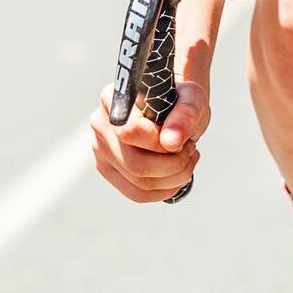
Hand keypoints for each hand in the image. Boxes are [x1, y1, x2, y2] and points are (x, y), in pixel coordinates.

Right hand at [89, 81, 208, 202]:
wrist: (174, 109)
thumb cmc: (181, 100)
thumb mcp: (191, 98)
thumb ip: (185, 114)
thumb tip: (171, 143)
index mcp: (114, 98)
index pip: (131, 131)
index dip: (162, 143)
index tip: (183, 138)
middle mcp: (100, 123)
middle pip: (135, 163)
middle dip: (174, 164)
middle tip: (191, 149)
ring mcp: (101, 149)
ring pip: (138, 183)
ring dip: (174, 177)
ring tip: (188, 158)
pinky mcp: (108, 169)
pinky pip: (137, 194)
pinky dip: (165, 189)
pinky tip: (180, 175)